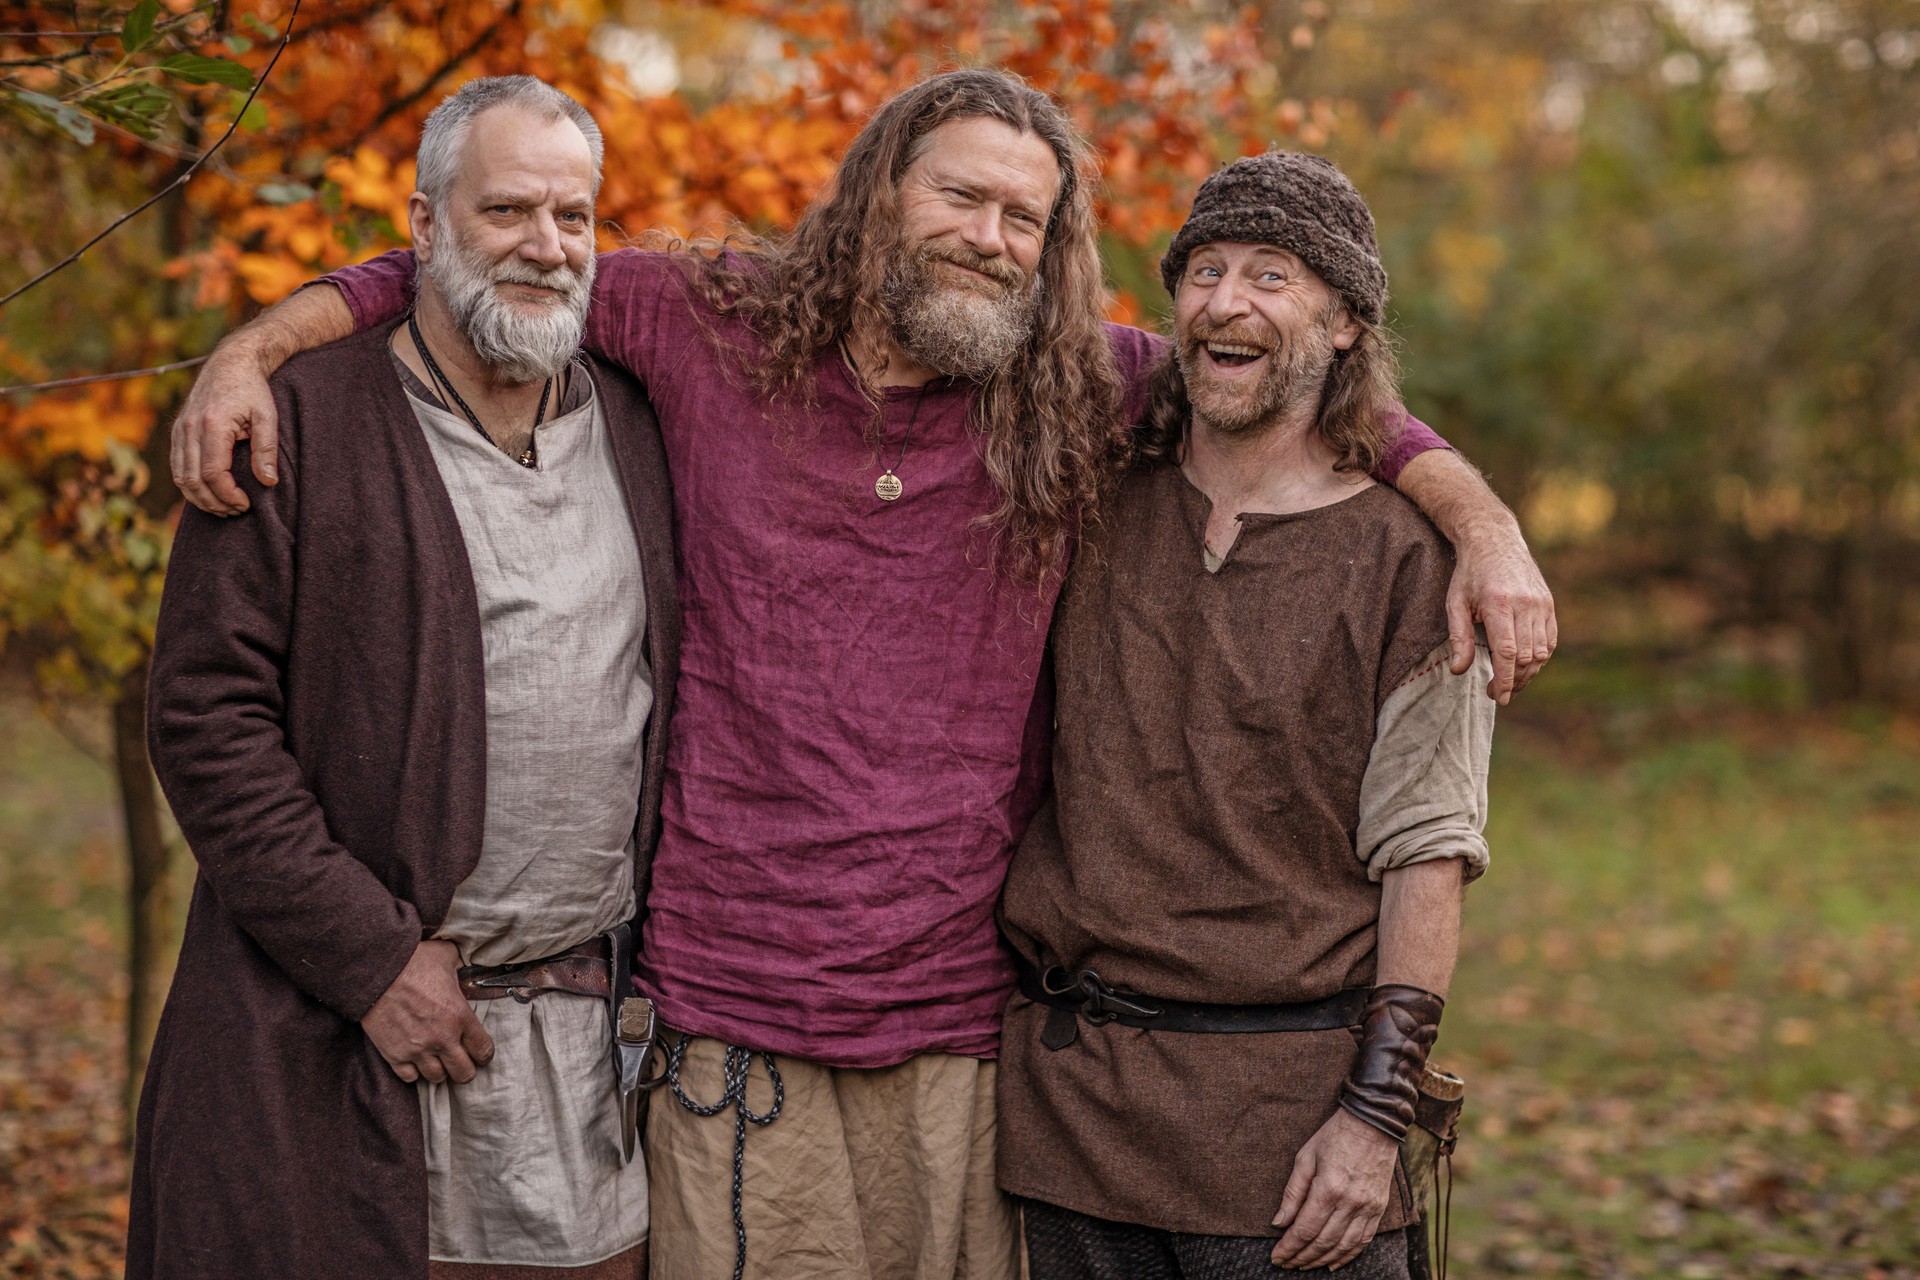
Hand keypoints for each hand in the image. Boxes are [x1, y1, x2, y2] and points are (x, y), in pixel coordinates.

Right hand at [170, 336, 280, 515]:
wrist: (231, 363)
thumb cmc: (253, 390)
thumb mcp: (267, 416)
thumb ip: (267, 449)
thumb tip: (268, 482)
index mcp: (212, 424)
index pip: (213, 473)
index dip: (228, 495)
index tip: (246, 504)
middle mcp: (189, 428)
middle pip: (193, 480)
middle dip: (214, 502)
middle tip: (236, 511)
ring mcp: (180, 429)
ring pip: (180, 476)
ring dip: (200, 498)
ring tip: (224, 507)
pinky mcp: (177, 430)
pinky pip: (177, 466)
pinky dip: (189, 485)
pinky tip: (209, 493)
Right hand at [360, 940, 493, 1084]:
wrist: (376, 972)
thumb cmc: (413, 961)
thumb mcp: (447, 957)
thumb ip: (460, 965)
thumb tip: (466, 961)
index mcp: (460, 1016)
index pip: (484, 1050)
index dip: (484, 1053)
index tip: (480, 1051)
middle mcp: (442, 1038)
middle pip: (464, 1073)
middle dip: (465, 1068)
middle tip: (460, 1060)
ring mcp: (417, 1050)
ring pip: (437, 1078)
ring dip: (439, 1070)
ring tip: (437, 1059)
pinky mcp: (394, 1055)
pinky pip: (410, 1078)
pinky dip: (414, 1072)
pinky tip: (415, 1060)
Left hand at [1270, 1108, 1399, 1270]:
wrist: (1373, 1123)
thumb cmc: (1334, 1136)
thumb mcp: (1305, 1157)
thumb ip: (1292, 1193)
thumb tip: (1279, 1223)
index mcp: (1328, 1189)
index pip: (1305, 1229)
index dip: (1289, 1247)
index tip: (1276, 1257)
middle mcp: (1350, 1203)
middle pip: (1322, 1242)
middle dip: (1301, 1257)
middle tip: (1287, 1264)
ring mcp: (1368, 1208)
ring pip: (1343, 1246)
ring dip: (1322, 1260)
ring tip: (1305, 1265)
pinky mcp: (1379, 1209)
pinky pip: (1363, 1241)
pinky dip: (1347, 1256)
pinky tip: (1333, 1263)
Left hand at [1445, 518, 1556, 703]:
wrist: (1494, 540)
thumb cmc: (1469, 574)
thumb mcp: (1454, 603)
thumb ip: (1459, 638)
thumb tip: (1459, 671)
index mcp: (1499, 604)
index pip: (1508, 653)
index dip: (1505, 679)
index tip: (1499, 697)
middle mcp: (1525, 604)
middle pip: (1527, 656)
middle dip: (1515, 681)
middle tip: (1498, 693)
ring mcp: (1541, 603)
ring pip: (1542, 651)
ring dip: (1529, 673)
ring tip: (1511, 683)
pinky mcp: (1549, 603)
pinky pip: (1550, 639)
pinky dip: (1540, 658)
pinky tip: (1526, 666)